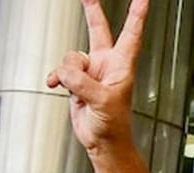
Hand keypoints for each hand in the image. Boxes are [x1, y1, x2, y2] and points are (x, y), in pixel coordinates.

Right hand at [46, 0, 147, 150]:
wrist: (103, 140)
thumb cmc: (114, 124)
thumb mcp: (102, 100)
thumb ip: (83, 82)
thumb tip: (66, 71)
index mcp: (122, 66)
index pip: (131, 35)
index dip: (137, 16)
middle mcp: (106, 64)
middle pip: (98, 30)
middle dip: (93, 11)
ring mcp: (90, 71)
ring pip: (71, 56)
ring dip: (68, 72)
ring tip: (77, 90)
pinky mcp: (76, 80)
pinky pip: (60, 70)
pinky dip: (56, 78)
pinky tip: (56, 86)